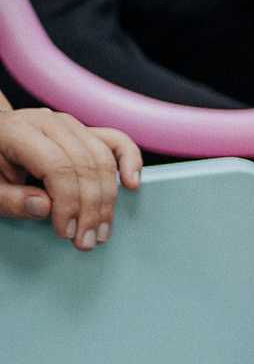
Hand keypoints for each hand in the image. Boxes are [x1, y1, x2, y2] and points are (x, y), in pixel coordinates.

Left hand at [0, 108, 140, 248]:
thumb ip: (10, 200)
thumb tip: (44, 207)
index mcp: (19, 132)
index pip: (58, 167)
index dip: (66, 203)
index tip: (65, 232)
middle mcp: (51, 123)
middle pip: (85, 166)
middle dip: (90, 209)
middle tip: (85, 241)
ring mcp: (72, 125)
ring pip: (103, 160)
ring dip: (108, 200)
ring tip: (101, 230)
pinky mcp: (86, 132)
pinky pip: (117, 141)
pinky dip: (130, 161)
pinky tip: (131, 184)